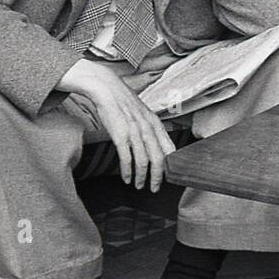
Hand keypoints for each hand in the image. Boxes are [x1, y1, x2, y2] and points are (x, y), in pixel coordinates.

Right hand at [58, 59, 176, 190]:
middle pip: (158, 159)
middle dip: (158, 177)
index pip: (170, 148)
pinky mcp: (120, 135)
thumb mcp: (143, 114)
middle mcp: (148, 128)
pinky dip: (127, 171)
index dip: (171, 165)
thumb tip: (156, 146)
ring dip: (142, 177)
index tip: (169, 176)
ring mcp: (135, 132)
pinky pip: (126, 158)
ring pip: (143, 161)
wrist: (107, 89)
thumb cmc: (124, 103)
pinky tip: (127, 178)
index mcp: (156, 123)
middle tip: (155, 188)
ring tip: (139, 186)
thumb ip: (151, 129)